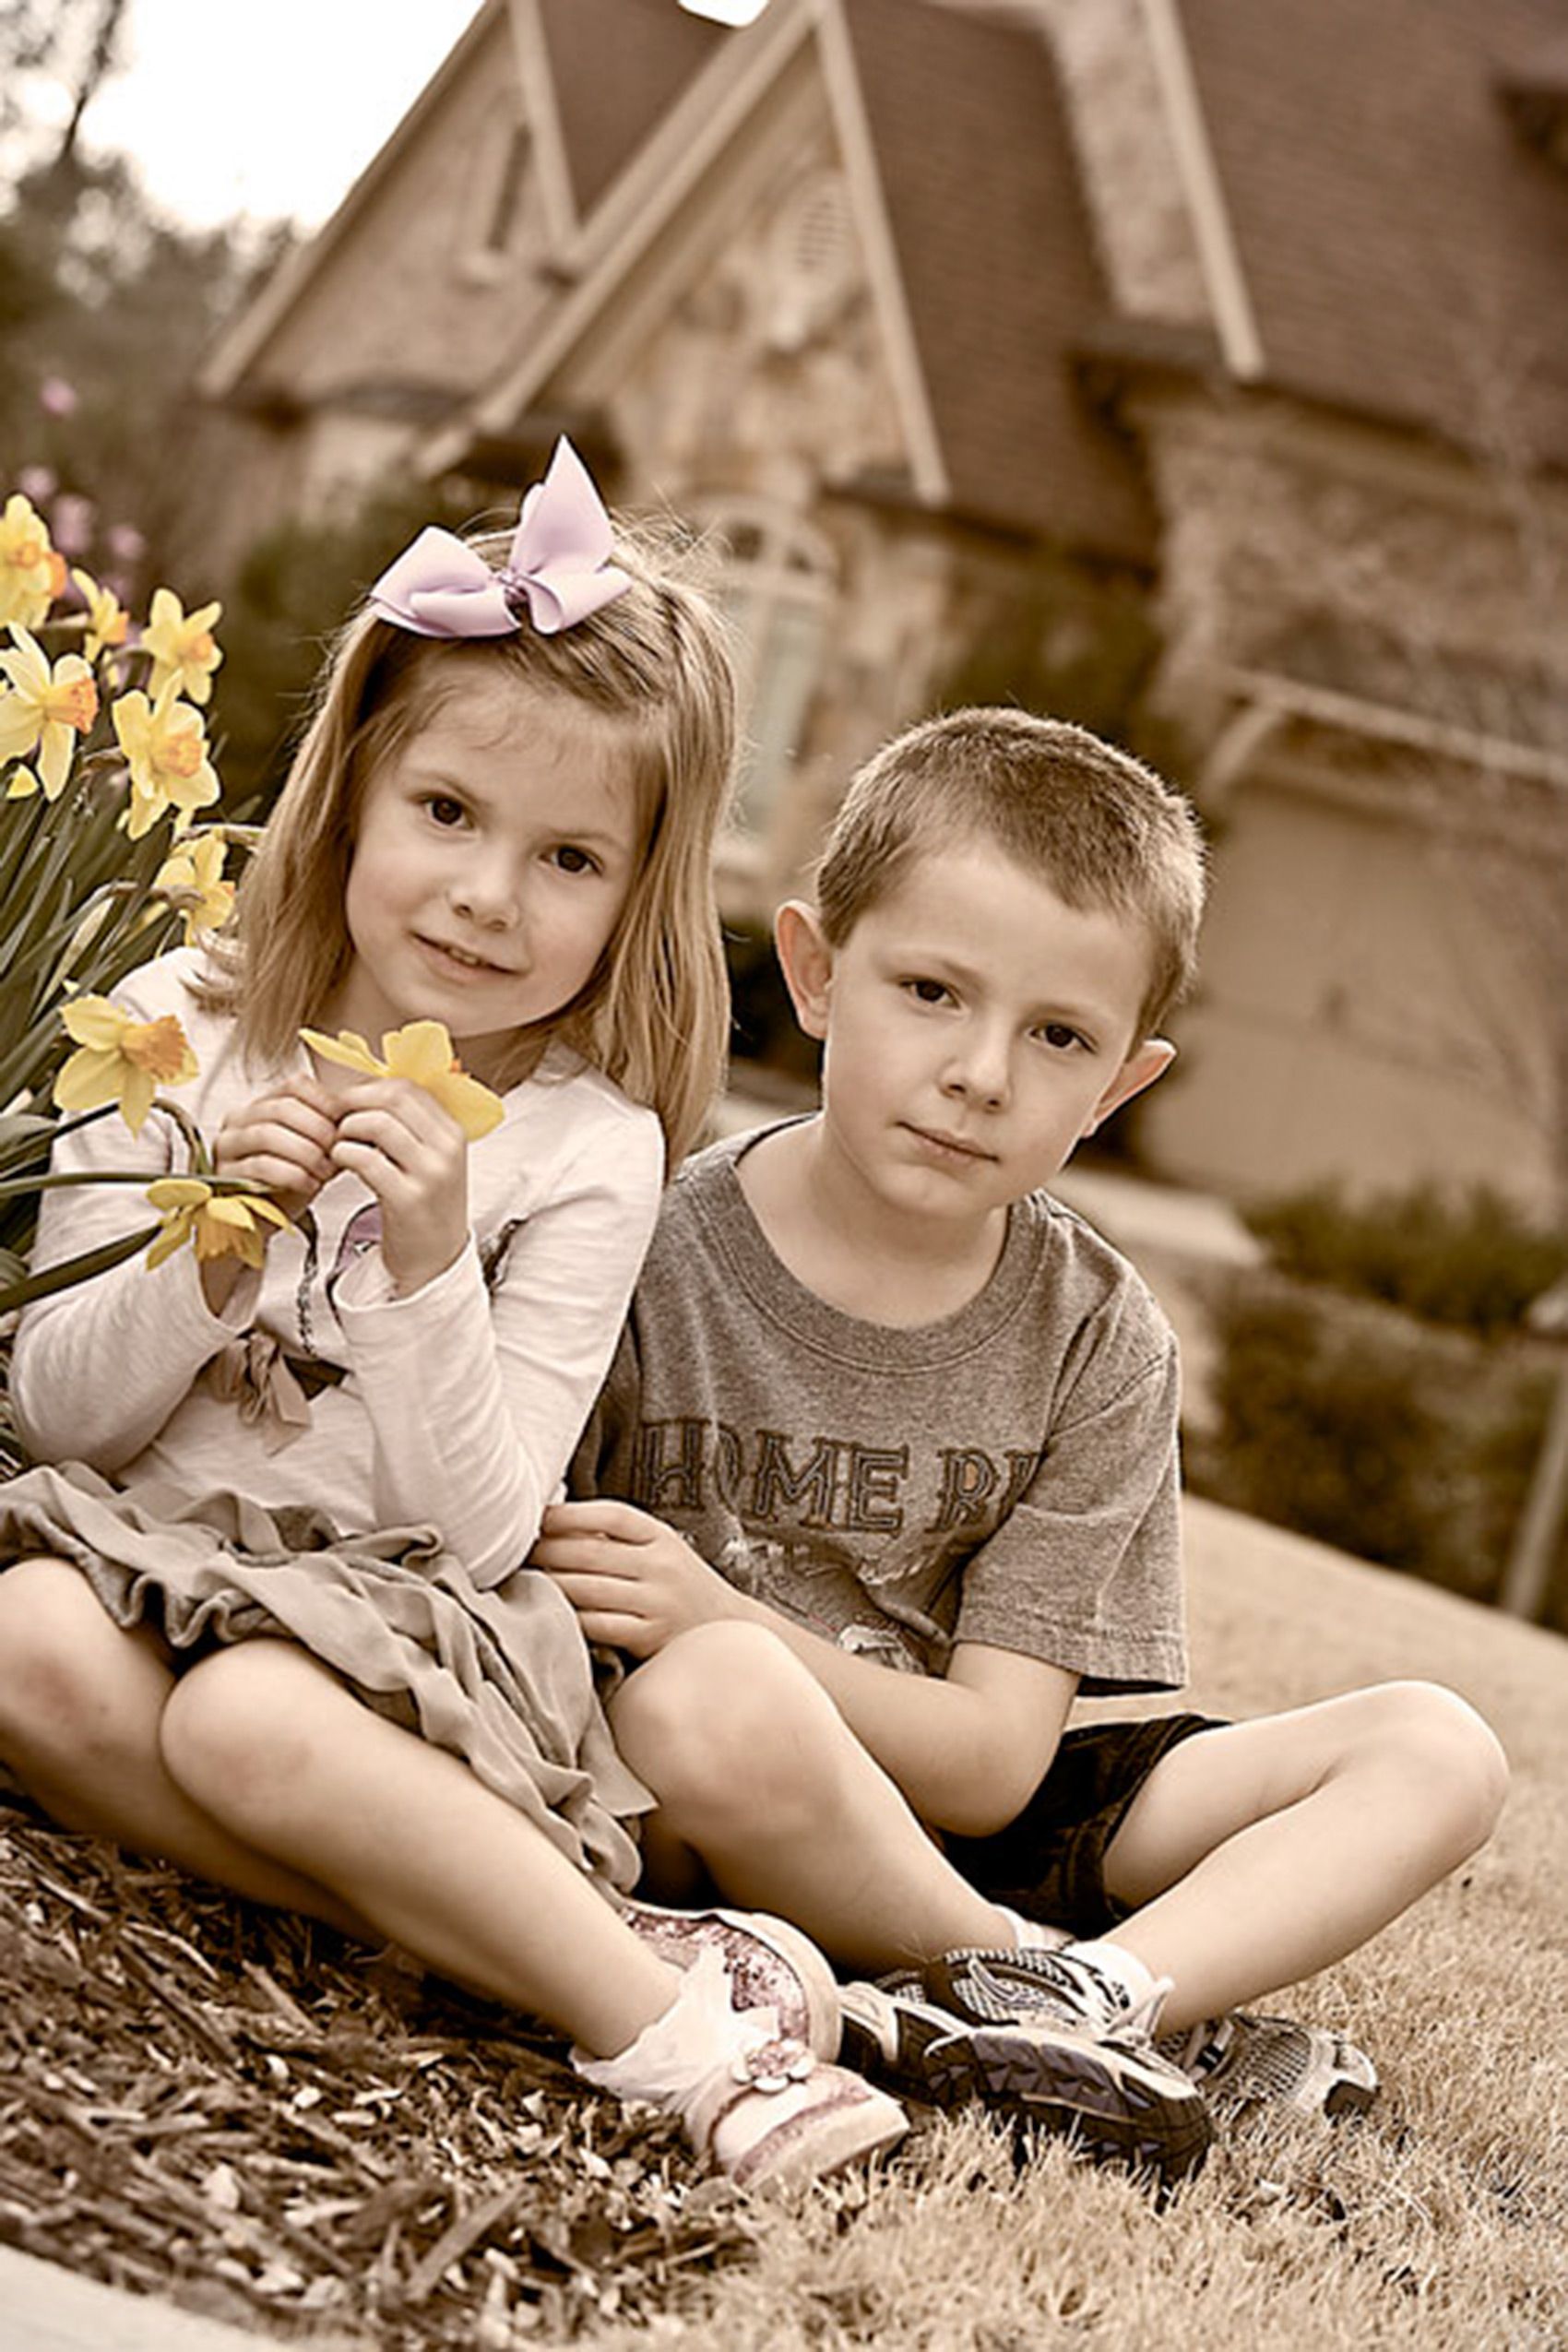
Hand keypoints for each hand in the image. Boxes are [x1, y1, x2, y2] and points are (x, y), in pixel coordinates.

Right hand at [204, 1077, 339, 1310]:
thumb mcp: (316, 1152)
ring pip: (268, 1133)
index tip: (347, 1125)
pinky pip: (259, 1165)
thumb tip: (365, 1118)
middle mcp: (239, 1119)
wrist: (264, 1223)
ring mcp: (227, 1145)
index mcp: (263, 1105)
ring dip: (305, 1152)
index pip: (296, 1085)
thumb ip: (332, 1132)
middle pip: (282, 1107)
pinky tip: (308, 1184)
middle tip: (339, 1151)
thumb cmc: (290, 1185)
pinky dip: (291, 1173)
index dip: (327, 1103)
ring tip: (325, 1171)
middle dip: (318, 1130)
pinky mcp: (225, 1173)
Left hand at [328, 1076, 470, 1294]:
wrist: (436, 1259)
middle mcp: (446, 1149)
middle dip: (355, 1102)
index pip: (408, 1088)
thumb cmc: (425, 1208)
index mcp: (452, 1133)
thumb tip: (366, 1091)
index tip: (348, 1100)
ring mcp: (430, 1174)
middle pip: (393, 1098)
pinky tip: (340, 1162)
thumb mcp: (430, 1160)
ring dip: (347, 1128)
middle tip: (335, 1116)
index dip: (369, 1088)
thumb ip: (409, 1127)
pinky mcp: (408, 1199)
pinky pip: (366, 1160)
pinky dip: (344, 1154)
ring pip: (378, 1124)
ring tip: (339, 1143)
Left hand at [532, 1500, 755, 1657]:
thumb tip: (553, 1519)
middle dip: (546, 1551)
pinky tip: (551, 1614)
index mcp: (661, 1536)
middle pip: (591, 1552)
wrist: (727, 1631)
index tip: (537, 1517)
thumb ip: (618, 1537)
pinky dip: (570, 1617)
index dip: (569, 1514)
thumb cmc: (678, 1585)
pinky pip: (598, 1624)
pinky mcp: (650, 1637)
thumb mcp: (660, 1549)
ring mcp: (658, 1602)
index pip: (611, 1515)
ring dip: (550, 1584)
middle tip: (516, 1552)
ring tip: (524, 1580)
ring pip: (588, 1589)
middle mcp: (662, 1565)